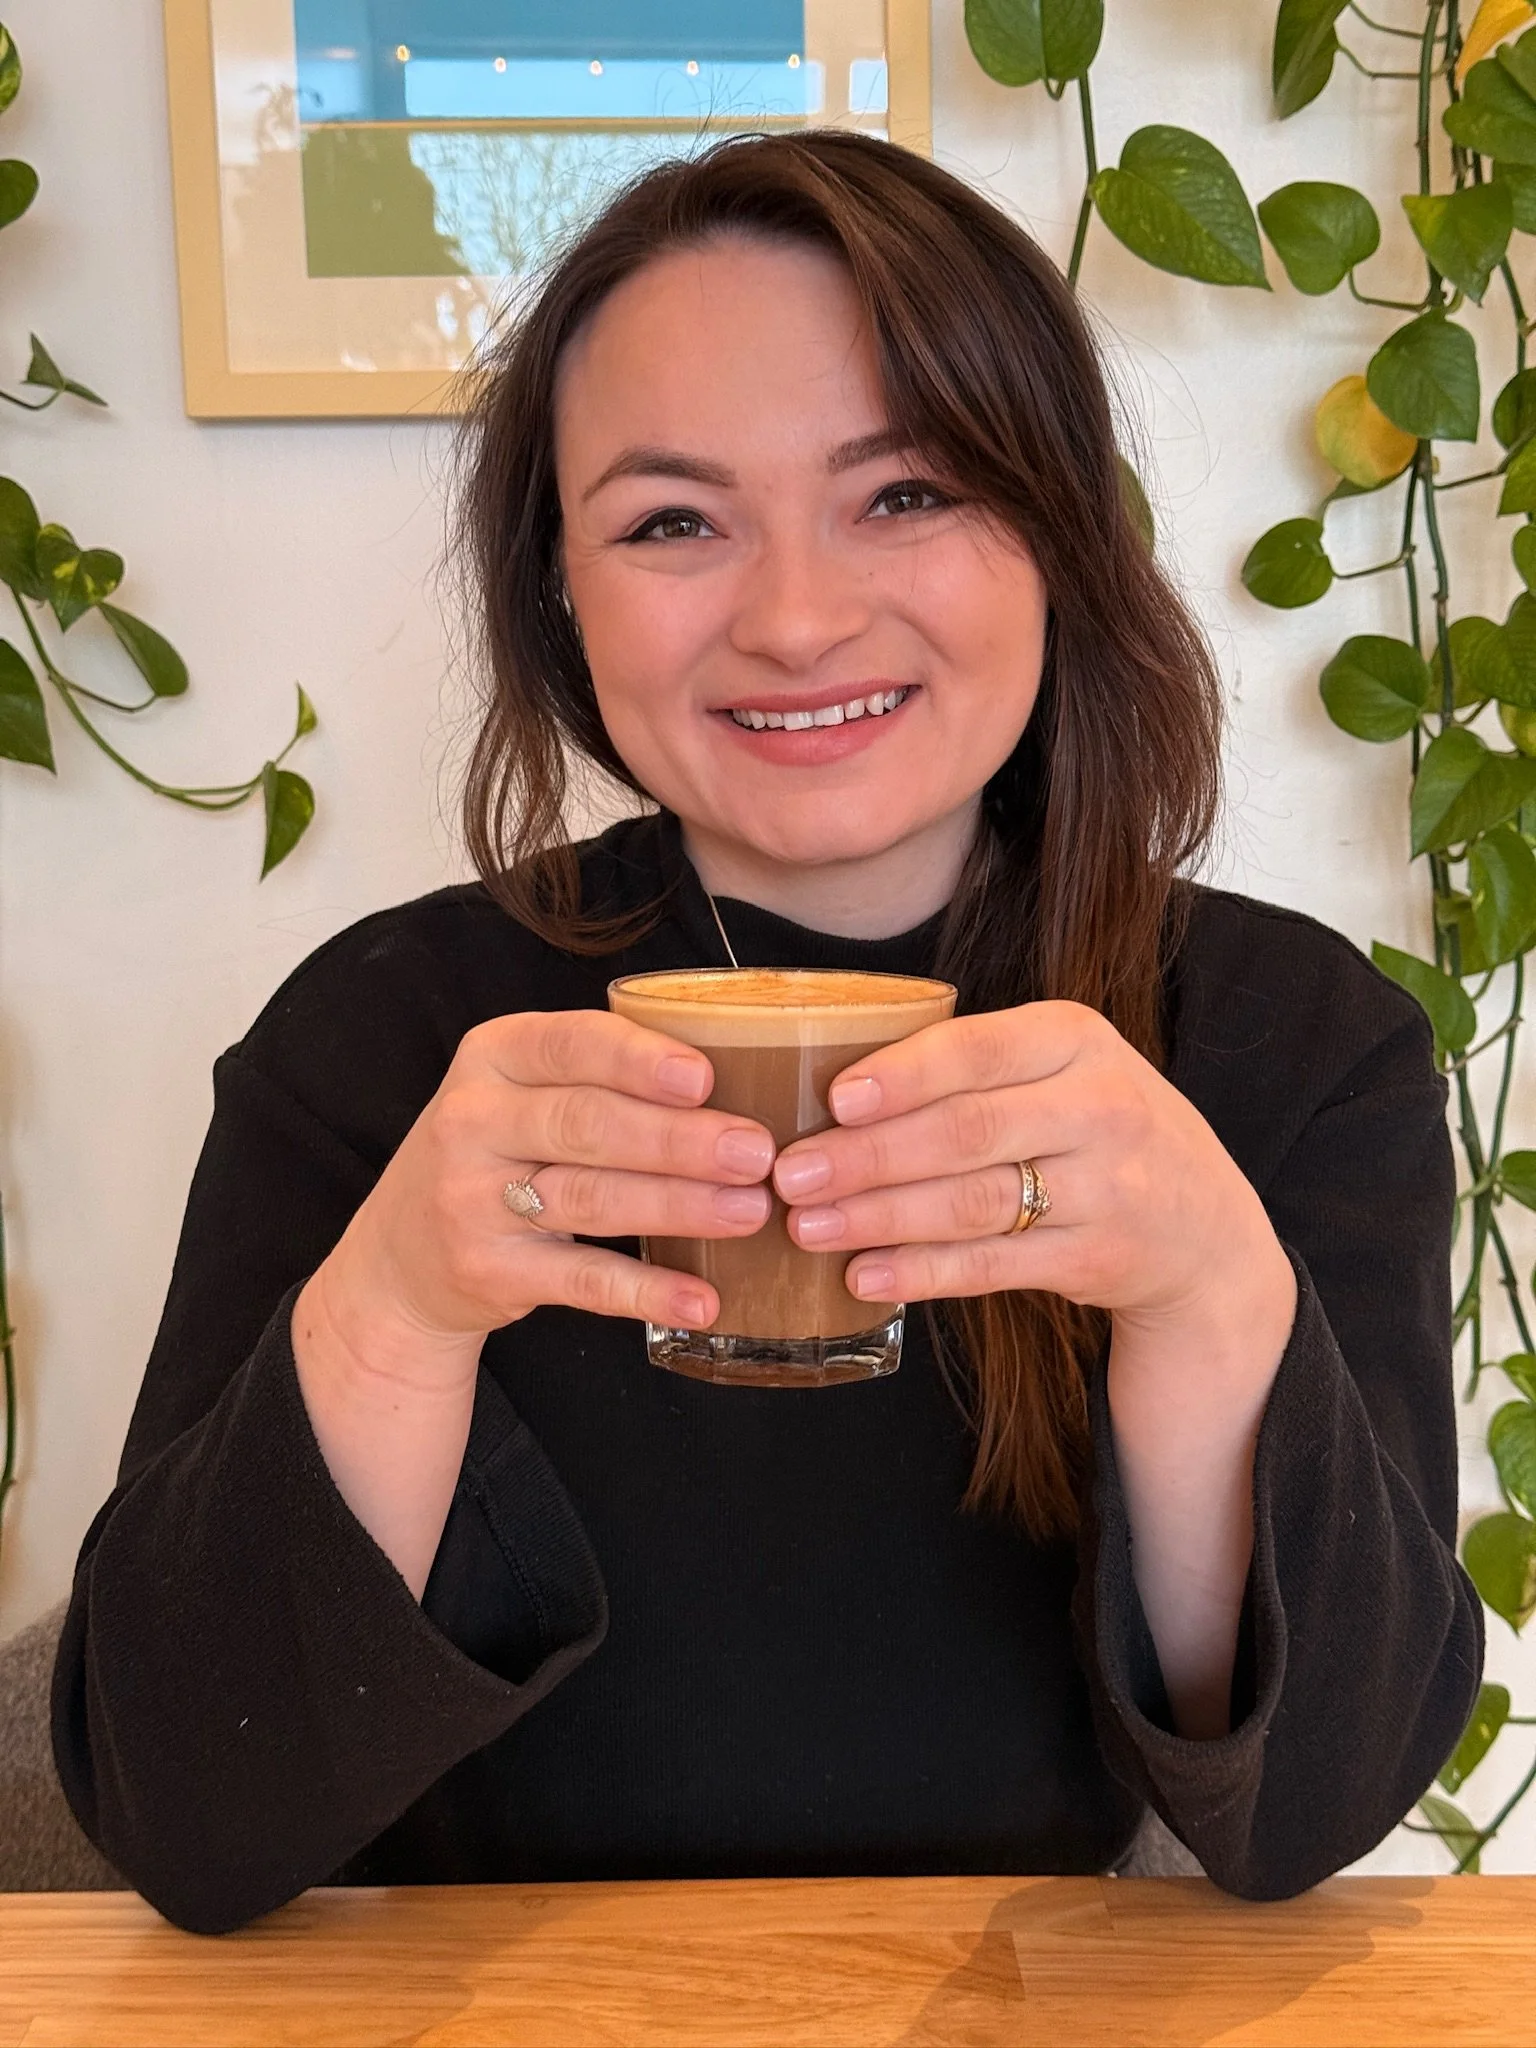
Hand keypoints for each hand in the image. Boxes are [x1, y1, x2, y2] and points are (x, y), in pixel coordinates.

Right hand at [308, 1009, 775, 1372]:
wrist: (401, 1256)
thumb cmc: (497, 1152)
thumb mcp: (522, 1091)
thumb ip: (601, 1075)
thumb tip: (741, 1073)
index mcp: (493, 1057)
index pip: (569, 1045)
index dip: (638, 1061)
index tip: (705, 1077)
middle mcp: (472, 1121)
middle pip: (587, 1124)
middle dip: (679, 1139)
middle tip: (756, 1152)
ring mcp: (472, 1200)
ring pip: (589, 1199)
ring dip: (678, 1206)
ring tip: (749, 1211)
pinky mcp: (487, 1271)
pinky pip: (579, 1280)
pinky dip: (645, 1292)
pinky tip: (701, 1297)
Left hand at [771, 1000, 1294, 1358]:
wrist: (1207, 1228)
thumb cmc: (1096, 1128)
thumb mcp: (1061, 1068)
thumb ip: (973, 1067)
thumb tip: (830, 1090)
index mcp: (1076, 1038)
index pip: (978, 1050)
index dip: (903, 1075)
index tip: (833, 1098)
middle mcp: (1101, 1105)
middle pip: (966, 1131)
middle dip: (868, 1156)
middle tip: (791, 1173)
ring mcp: (1108, 1187)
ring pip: (974, 1202)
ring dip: (882, 1217)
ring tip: (808, 1226)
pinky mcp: (1100, 1257)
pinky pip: (994, 1265)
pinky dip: (923, 1272)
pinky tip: (865, 1274)